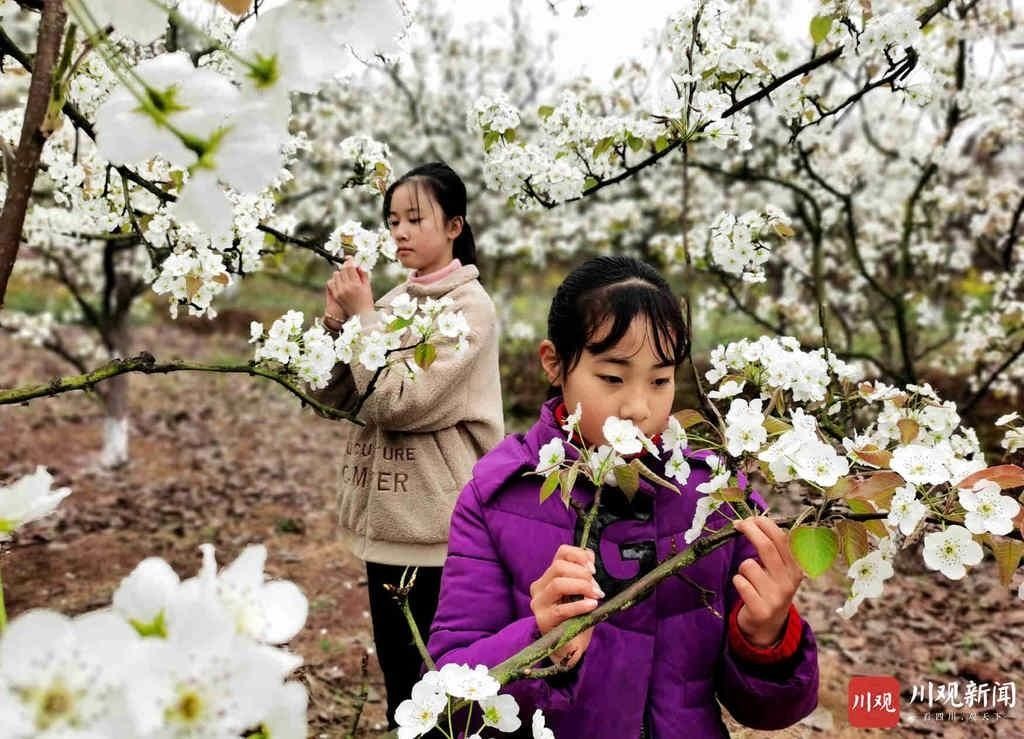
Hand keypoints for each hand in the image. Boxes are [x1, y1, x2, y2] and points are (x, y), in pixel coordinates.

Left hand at [326, 258, 373, 318]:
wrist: (361, 316)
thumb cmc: (367, 301)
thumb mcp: (368, 286)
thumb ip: (363, 274)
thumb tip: (358, 264)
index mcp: (355, 284)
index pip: (349, 267)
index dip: (349, 260)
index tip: (350, 258)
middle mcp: (346, 287)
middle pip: (342, 269)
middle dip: (346, 267)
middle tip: (350, 268)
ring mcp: (339, 291)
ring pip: (336, 275)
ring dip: (340, 273)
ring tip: (346, 277)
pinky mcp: (335, 295)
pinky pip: (331, 282)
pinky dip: (335, 280)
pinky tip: (340, 282)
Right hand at [529, 545, 601, 668]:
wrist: (570, 648)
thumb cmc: (577, 619)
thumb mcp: (582, 593)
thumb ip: (584, 574)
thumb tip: (590, 557)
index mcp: (549, 577)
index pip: (561, 553)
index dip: (580, 556)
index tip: (593, 568)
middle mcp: (539, 587)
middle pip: (558, 567)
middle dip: (582, 574)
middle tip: (596, 588)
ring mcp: (539, 604)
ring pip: (557, 584)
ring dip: (581, 587)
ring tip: (595, 596)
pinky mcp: (543, 620)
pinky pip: (562, 609)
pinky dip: (580, 605)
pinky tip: (592, 606)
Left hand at [732, 516, 804, 646]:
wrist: (768, 627)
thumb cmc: (770, 590)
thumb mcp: (779, 572)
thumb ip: (773, 550)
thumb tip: (754, 521)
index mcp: (795, 569)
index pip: (782, 539)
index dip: (765, 525)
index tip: (750, 519)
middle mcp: (789, 582)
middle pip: (767, 547)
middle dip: (750, 531)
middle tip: (738, 524)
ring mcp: (776, 597)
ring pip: (748, 565)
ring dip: (742, 568)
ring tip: (749, 579)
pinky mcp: (761, 609)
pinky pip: (740, 582)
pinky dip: (738, 582)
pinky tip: (746, 591)